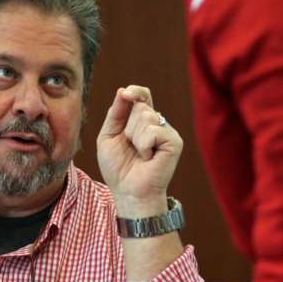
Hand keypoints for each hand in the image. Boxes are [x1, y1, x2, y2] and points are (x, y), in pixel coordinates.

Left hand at [96, 85, 183, 216]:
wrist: (128, 192)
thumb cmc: (118, 168)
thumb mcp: (108, 137)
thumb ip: (115, 113)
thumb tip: (123, 90)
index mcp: (141, 121)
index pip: (143, 95)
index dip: (135, 91)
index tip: (125, 93)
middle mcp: (157, 123)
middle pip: (140, 105)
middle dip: (127, 127)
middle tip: (131, 147)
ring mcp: (167, 131)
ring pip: (146, 116)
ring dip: (134, 137)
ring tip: (139, 154)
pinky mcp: (174, 142)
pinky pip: (153, 131)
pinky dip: (143, 145)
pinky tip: (147, 158)